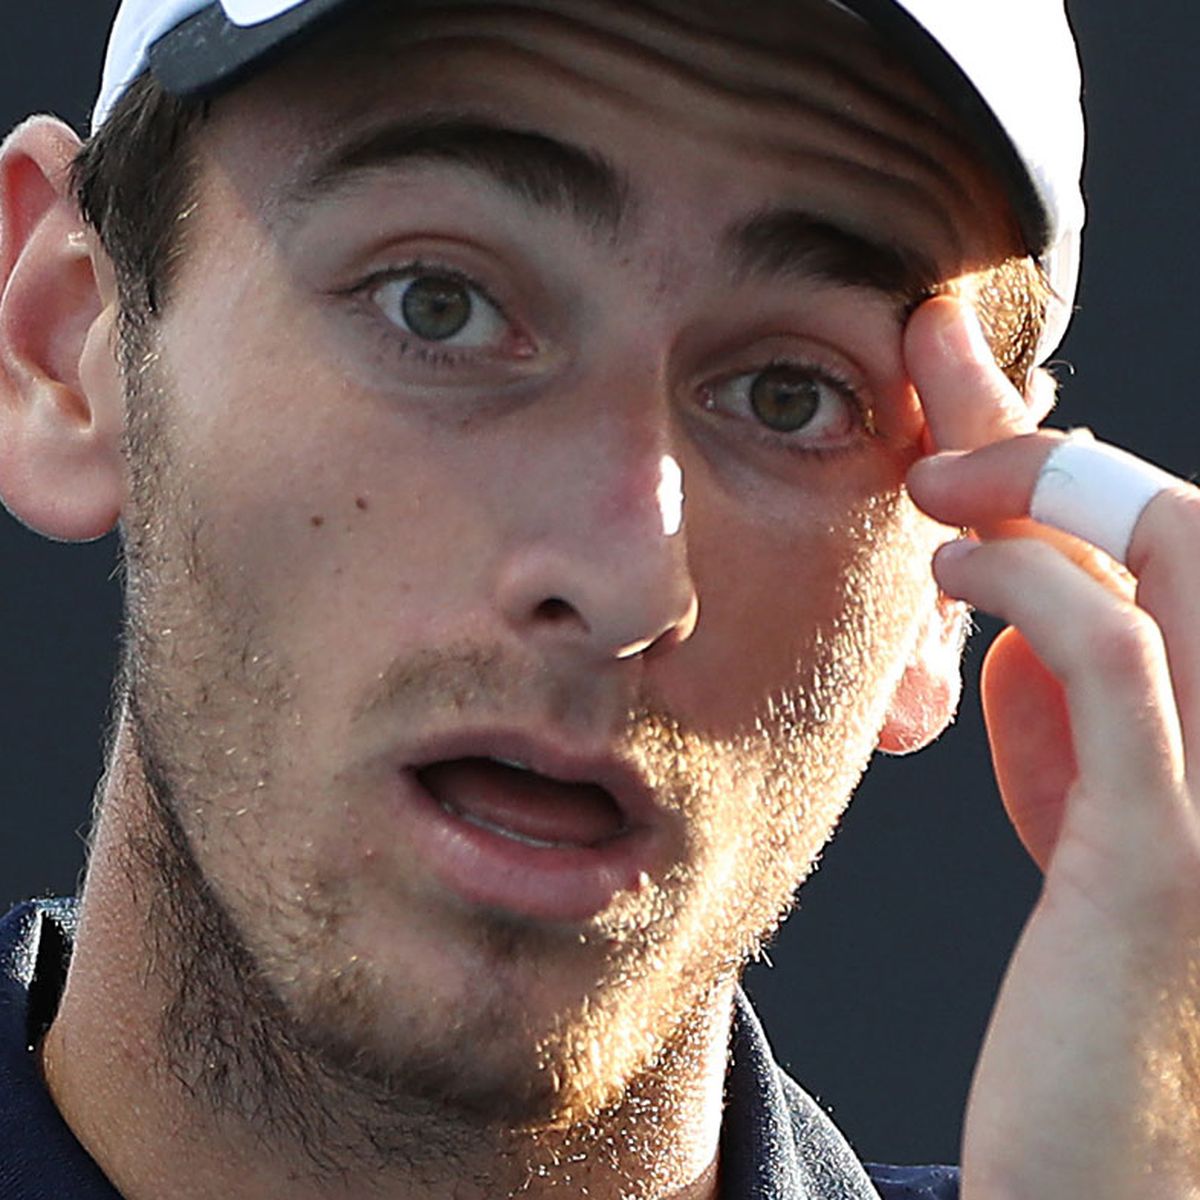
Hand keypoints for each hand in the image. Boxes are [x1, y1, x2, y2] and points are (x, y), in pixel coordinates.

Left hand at [904, 296, 1199, 1198]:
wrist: (1102, 1167)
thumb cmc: (1087, 996)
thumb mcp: (1089, 831)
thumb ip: (1071, 722)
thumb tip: (1016, 621)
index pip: (1163, 542)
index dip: (1060, 452)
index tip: (956, 390)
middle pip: (1177, 515)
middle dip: (1049, 427)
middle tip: (931, 358)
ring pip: (1182, 548)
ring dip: (1048, 476)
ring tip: (931, 470)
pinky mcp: (1172, 855)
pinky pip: (1119, 658)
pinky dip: (1035, 579)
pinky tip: (947, 553)